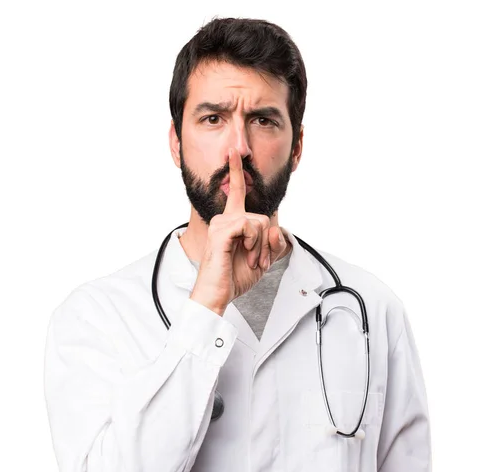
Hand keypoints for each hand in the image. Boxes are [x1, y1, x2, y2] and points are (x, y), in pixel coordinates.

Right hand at [190, 148, 288, 315]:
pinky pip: (249, 225)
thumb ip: (273, 243)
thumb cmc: (235, 277)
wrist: (218, 294)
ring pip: (259, 222)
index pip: (236, 191)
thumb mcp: (262, 259)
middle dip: (267, 242)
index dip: (236, 171)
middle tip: (258, 260)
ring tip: (250, 260)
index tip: (234, 153)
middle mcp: (224, 218)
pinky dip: (253, 242)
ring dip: (261, 246)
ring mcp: (221, 224)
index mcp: (232, 221)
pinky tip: (245, 253)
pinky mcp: (221, 231)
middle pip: (263, 217)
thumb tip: (277, 228)